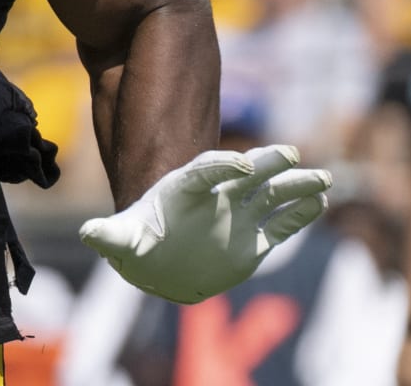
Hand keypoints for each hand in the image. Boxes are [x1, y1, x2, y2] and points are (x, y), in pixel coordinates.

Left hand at [78, 144, 331, 304]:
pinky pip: (281, 223)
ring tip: (322, 178)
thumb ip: (111, 235)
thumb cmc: (141, 241)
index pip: (204, 172)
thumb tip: (89, 233)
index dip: (221, 166)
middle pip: (245, 175)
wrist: (161, 257)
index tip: (240, 165)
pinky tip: (321, 201)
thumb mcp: (124, 240)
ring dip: (296, 186)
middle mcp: (217, 196)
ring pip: (272, 195)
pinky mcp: (253, 240)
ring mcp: (238, 215)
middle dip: (266, 163)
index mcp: (185, 189)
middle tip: (289, 153)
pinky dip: (301, 212)